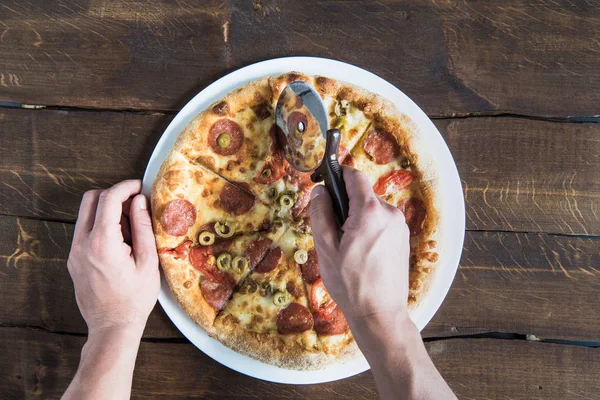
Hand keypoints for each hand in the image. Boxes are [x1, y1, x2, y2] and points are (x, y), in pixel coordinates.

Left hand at [68, 179, 159, 335]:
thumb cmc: (134, 299)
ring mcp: (74, 252)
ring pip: (85, 214)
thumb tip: (139, 201)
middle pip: (91, 199)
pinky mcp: (73, 259)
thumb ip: (143, 227)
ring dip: (107, 210)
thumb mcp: (148, 262)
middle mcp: (82, 244)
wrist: (112, 326)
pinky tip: (119, 241)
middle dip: (114, 194)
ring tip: (129, 226)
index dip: (126, 187)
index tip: (139, 187)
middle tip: (135, 204)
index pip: (109, 199)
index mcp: (103, 243)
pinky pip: (84, 230)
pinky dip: (100, 225)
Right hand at [309, 167, 409, 322]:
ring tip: (347, 249)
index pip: (354, 176)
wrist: (380, 313)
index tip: (325, 184)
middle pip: (362, 195)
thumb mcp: (325, 247)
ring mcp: (399, 226)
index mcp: (370, 211)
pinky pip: (380, 223)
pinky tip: (361, 254)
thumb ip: (320, 213)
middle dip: (344, 206)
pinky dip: (368, 230)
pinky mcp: (403, 238)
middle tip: (332, 232)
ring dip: (356, 220)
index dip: (337, 176)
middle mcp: (390, 213)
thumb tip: (320, 191)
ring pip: (371, 210)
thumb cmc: (351, 283)